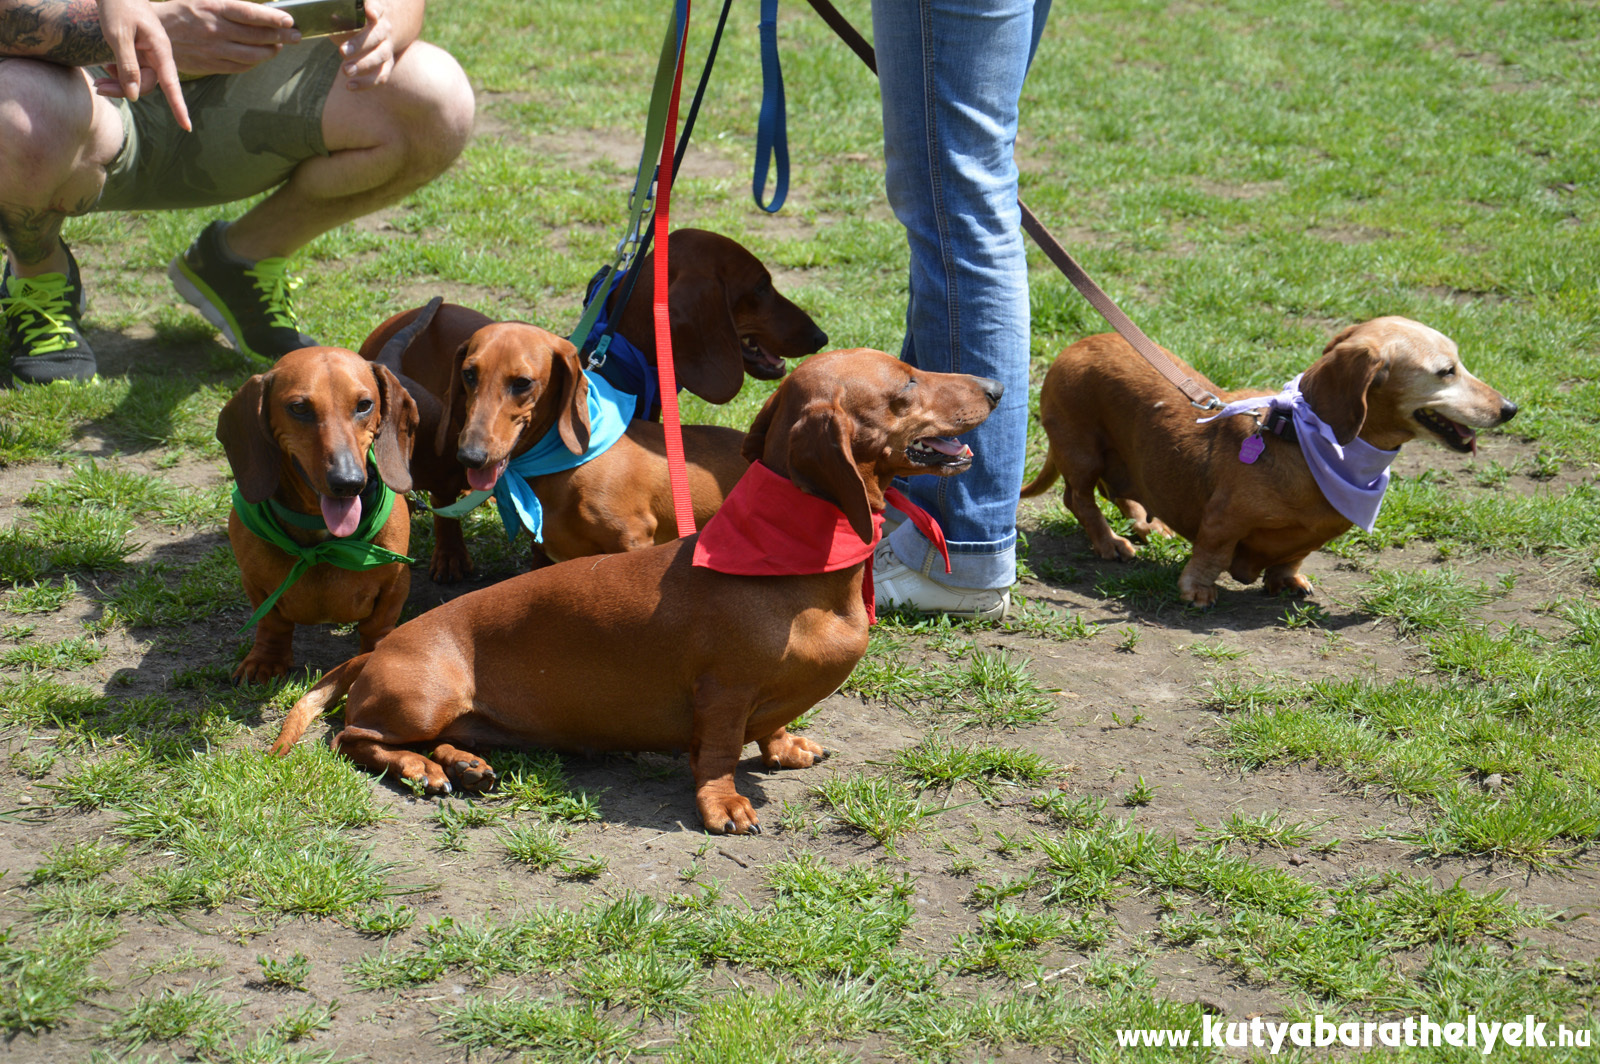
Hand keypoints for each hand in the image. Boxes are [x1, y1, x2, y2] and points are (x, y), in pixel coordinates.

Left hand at [92, 0, 190, 129]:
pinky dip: (119, 73)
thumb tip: (135, 96)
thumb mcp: (118, 36)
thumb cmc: (117, 6)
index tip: (187, 127)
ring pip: (139, 80)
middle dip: (125, 90)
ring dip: (119, 83)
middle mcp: (159, 54)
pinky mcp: (140, 52)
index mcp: (160, 49)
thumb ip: (128, 66)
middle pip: (148, 84)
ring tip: (98, 80)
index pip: (172, 84)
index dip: (179, 107)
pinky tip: (107, 66)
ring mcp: (150, 53)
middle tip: (98, 87)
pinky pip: (134, 71)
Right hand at [154, 0, 300, 76]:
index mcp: (212, 7)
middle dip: (280, 36)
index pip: (249, 14)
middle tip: (295, 35)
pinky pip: (240, 67)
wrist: (154, 31)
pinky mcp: (209, 65)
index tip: (289, 21)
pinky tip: (261, 57)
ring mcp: (212, 49)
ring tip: (279, 46)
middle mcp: (214, 29)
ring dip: (270, 51)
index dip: (272, 18)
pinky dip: (254, 63)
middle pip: (256, 36)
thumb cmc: (182, 9)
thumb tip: (258, 10)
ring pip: (252, 55)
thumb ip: (229, 4)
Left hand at [330, 0, 393, 89]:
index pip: (378, 7)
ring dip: (363, 65)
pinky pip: (381, 76)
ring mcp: (387, 48)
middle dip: (360, 44)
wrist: (384, 33)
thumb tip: (332, 17)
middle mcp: (384, 30)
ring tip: (345, 71)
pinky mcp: (387, 65)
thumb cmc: (359, 21)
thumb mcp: (351, 15)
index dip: (374, 9)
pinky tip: (349, 86)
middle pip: (377, 36)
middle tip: (342, 52)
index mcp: (377, 13)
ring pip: (381, 57)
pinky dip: (366, 83)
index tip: (370, 12)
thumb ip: (343, 17)